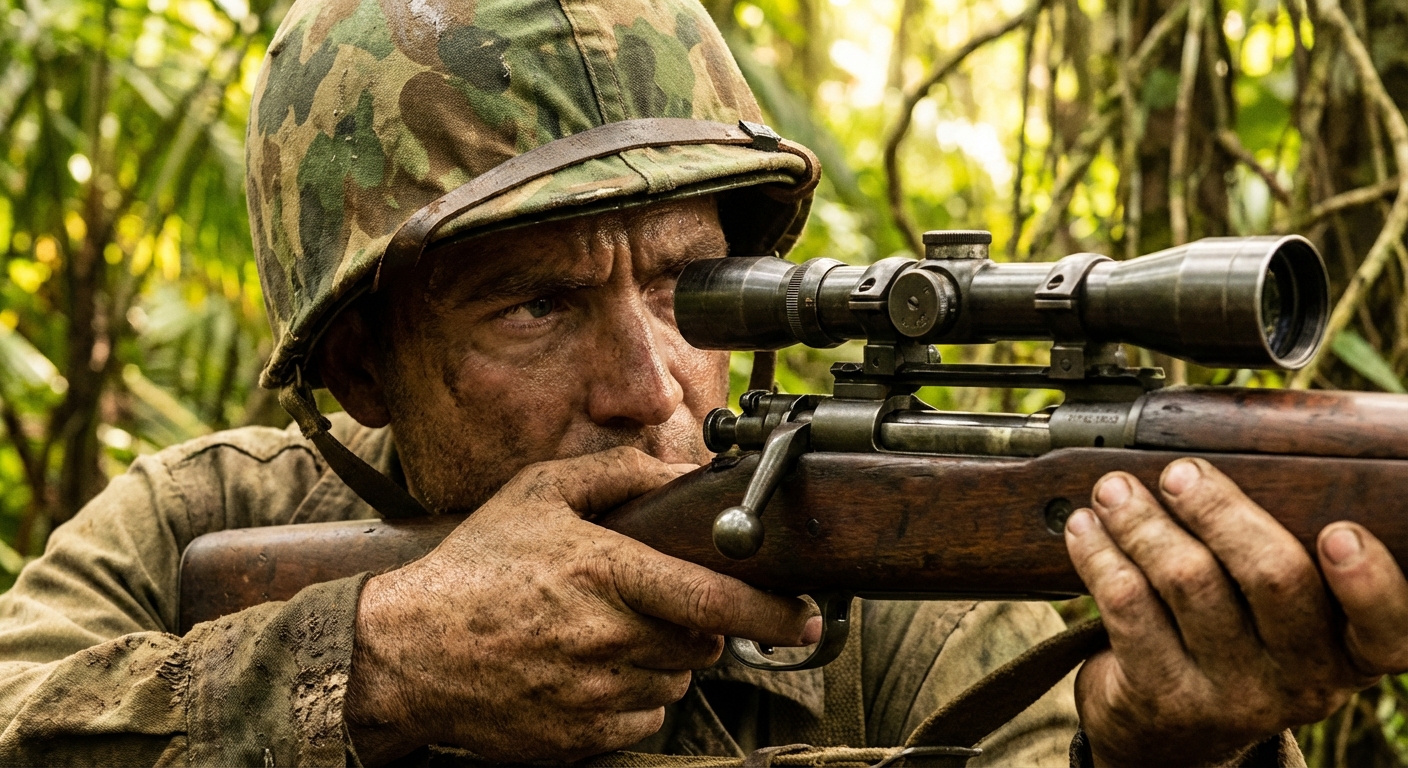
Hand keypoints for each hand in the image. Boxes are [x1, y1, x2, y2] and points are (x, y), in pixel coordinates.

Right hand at [343, 447, 817, 763]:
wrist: (405, 653)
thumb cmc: (473, 567)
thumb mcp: (537, 494)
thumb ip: (614, 473)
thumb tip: (678, 473)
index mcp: (603, 573)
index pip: (713, 599)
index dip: (774, 613)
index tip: (806, 616)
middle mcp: (607, 638)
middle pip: (702, 643)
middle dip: (699, 624)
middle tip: (656, 602)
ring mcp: (595, 695)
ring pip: (675, 680)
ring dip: (663, 658)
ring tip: (607, 631)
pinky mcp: (583, 738)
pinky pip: (645, 718)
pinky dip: (635, 695)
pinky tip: (591, 667)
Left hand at [1065, 457, 1407, 766]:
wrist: (1167, 732)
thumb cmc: (1231, 642)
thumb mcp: (1276, 616)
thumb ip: (1275, 551)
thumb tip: (1219, 462)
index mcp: (1347, 649)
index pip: (1388, 629)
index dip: (1369, 583)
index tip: (1340, 533)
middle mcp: (1302, 679)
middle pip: (1274, 576)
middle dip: (1220, 510)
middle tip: (1179, 474)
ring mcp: (1232, 693)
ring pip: (1189, 580)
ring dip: (1144, 521)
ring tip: (1114, 490)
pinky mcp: (1163, 695)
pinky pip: (1128, 605)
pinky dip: (1101, 554)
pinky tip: (1085, 530)